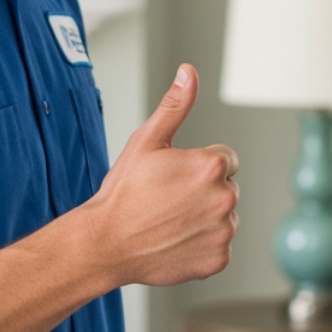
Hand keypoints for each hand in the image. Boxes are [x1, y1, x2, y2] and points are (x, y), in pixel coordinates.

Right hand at [84, 64, 238, 286]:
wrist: (105, 243)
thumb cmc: (123, 191)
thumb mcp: (147, 142)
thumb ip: (175, 106)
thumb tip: (188, 72)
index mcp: (212, 166)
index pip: (225, 159)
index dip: (198, 167)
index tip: (174, 178)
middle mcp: (226, 198)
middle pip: (227, 187)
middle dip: (204, 191)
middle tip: (168, 201)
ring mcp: (224, 231)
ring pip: (224, 217)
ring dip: (205, 218)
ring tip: (170, 221)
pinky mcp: (219, 259)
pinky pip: (219, 245)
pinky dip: (202, 245)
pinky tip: (175, 241)